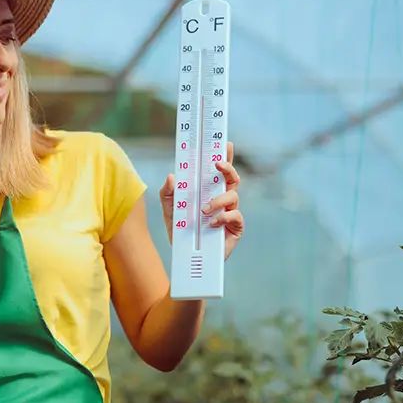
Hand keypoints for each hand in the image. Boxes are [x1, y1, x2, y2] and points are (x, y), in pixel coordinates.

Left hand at [158, 141, 244, 259]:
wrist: (187, 258)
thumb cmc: (181, 231)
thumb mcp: (169, 211)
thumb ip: (167, 194)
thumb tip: (172, 177)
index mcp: (210, 192)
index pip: (219, 172)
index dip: (225, 157)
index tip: (224, 144)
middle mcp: (223, 200)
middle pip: (232, 178)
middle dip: (228, 168)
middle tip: (217, 164)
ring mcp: (231, 213)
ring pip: (233, 196)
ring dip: (218, 200)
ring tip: (204, 209)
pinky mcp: (235, 228)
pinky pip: (235, 216)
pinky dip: (223, 216)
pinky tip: (212, 223)